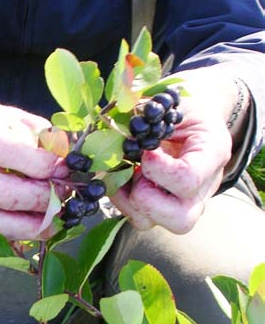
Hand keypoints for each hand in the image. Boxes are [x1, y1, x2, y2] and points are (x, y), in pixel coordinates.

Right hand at [0, 77, 68, 239]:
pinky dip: (17, 235)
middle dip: (42, 199)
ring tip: (55, 219)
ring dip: (31, 227)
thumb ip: (47, 139)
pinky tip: (35, 225)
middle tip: (64, 194)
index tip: (65, 167)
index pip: (10, 154)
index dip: (44, 165)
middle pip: (4, 195)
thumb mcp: (22, 120)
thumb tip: (72, 160)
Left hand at [111, 68, 239, 233]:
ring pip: (149, 224)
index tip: (146, 149)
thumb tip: (113, 125)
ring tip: (127, 171)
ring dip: (126, 199)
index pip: (186, 180)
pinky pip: (135, 217)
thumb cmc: (183, 105)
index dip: (157, 169)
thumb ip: (149, 112)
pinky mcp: (160, 207)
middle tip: (137, 170)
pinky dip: (120, 199)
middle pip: (179, 220)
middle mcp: (202, 189)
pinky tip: (121, 176)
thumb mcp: (173, 99)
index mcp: (211, 155)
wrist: (194, 114)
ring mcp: (181, 203)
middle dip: (144, 197)